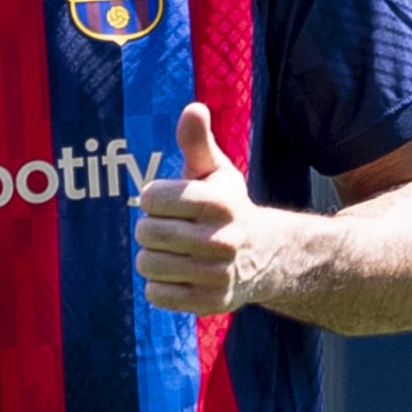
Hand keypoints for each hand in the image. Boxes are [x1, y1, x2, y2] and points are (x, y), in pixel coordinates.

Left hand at [133, 102, 278, 315]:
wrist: (265, 257)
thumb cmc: (226, 206)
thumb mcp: (215, 171)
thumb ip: (198, 141)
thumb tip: (193, 108)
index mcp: (220, 203)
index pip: (152, 198)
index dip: (152, 198)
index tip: (167, 200)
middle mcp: (222, 241)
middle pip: (146, 232)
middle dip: (150, 227)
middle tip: (170, 228)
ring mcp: (217, 275)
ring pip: (148, 265)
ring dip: (153, 257)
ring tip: (174, 251)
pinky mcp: (210, 303)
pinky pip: (156, 294)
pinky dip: (159, 285)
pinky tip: (180, 274)